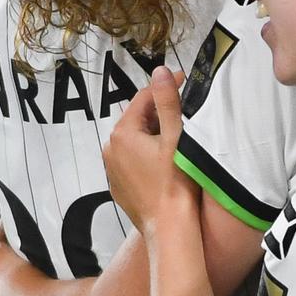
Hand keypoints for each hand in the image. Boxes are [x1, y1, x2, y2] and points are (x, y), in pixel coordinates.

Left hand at [103, 69, 194, 235]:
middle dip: (159, 110)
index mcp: (123, 133)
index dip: (164, 86)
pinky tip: (165, 159)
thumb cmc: (175, 179)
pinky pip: (131, 159)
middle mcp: (110, 148)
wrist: (169, 224)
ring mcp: (111, 168)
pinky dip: (146, 153)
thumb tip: (159, 71)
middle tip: (185, 107)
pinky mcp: (118, 185)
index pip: (143, 98)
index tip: (184, 79)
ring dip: (152, 132)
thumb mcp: (175, 136)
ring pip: (134, 140)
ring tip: (177, 133)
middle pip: (137, 119)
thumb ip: (167, 101)